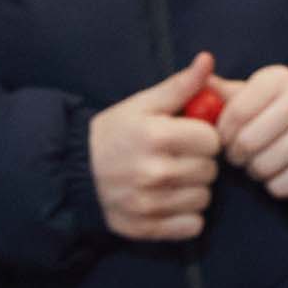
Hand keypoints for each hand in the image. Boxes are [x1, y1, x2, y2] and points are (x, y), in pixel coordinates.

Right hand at [89, 52, 223, 241]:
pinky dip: (186, 217)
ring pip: (203, 199)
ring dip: (194, 190)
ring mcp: (147, 204)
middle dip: (199, 163)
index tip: (188, 137)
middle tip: (178, 158)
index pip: (212, 141)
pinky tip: (169, 202)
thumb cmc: (117, 132)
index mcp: (155, 136)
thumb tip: (207, 59)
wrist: (75, 171)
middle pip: (210, 171)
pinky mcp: (144, 228)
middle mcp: (152, 172)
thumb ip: (181, 85)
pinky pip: (192, 227)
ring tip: (172, 179)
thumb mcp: (144, 103)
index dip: (204, 137)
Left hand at [209, 63, 287, 199]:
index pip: (235, 114)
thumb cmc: (268, 114)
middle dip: (236, 155)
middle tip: (241, 154)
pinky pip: (281, 187)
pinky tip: (280, 171)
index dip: (222, 134)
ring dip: (254, 171)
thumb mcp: (246, 96)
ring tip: (260, 161)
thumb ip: (218, 91)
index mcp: (278, 78)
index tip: (225, 138)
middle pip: (247, 142)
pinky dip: (274, 186)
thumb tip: (197, 75)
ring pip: (263, 167)